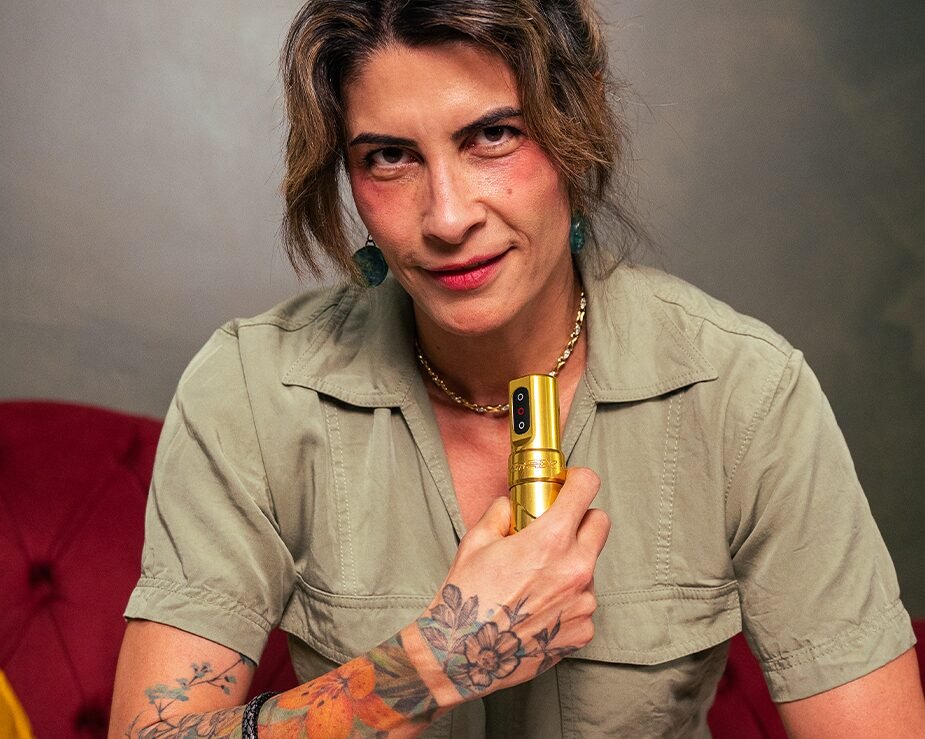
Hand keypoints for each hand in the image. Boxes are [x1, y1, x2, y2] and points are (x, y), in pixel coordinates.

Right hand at [406, 468, 609, 706]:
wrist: (462, 654)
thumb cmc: (467, 597)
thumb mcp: (477, 541)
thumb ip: (501, 513)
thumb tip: (513, 505)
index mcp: (550, 540)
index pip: (586, 489)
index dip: (579, 480)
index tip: (571, 483)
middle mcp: (576, 569)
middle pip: (600, 523)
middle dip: (582, 519)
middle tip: (556, 528)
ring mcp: (583, 602)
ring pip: (590, 567)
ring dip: (572, 564)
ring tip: (537, 581)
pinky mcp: (583, 631)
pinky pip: (583, 603)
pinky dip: (567, 600)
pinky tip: (539, 608)